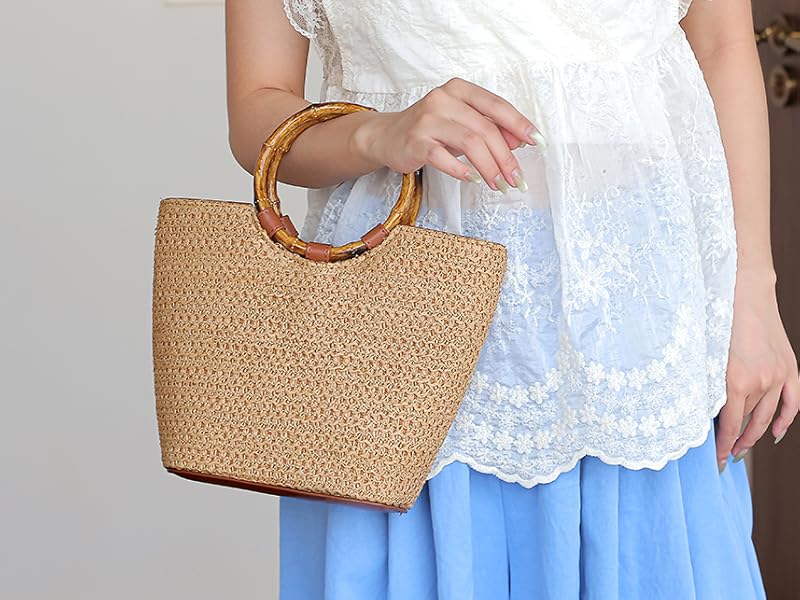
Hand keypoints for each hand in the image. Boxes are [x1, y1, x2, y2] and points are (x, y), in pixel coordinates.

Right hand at [350, 77, 545, 192]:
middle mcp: (443, 99)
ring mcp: (428, 120)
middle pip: (485, 129)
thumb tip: (521, 141)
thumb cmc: (430, 130)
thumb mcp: (462, 124)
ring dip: (489, 167)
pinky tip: (473, 179)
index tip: (538, 142)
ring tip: (498, 184)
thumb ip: (490, 129)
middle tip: (516, 179)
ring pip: (469, 143)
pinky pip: (444, 158)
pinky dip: (462, 170)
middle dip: (505, 157)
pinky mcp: (416, 141)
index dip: (519, 124)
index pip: (496, 106)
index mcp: (459, 90)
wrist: (386, 136)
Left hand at [717, 267, 799, 471]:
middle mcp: (761, 381)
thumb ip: (706, 383)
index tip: (716, 460)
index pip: (730, 424)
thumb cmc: (716, 321)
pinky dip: (784, 420)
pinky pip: (792, 401)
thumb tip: (701, 411)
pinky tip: (774, 434)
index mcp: (736, 380)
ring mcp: (778, 375)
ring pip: (767, 414)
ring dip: (755, 434)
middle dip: (736, 441)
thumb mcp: (704, 355)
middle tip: (726, 457)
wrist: (744, 293)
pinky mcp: (789, 366)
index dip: (723, 445)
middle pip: (748, 421)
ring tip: (743, 448)